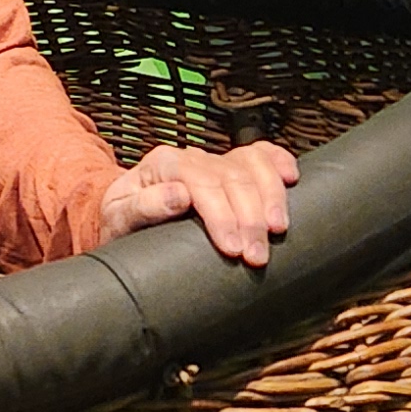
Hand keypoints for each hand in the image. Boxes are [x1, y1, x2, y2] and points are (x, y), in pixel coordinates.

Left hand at [96, 139, 295, 268]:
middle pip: (232, 177)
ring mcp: (215, 160)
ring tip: (279, 230)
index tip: (233, 248)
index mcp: (164, 163)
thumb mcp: (118, 218)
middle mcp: (193, 157)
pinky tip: (292, 177)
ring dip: (271, 197)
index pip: (200, 183)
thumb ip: (142, 207)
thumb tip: (178, 196)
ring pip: (252, 165)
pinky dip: (279, 161)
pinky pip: (260, 154)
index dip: (221, 215)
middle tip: (258, 256)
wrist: (124, 216)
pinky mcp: (231, 167)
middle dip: (250, 218)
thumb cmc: (120, 221)